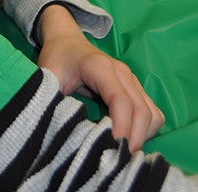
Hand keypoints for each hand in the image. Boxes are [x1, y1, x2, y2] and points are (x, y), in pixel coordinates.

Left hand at [37, 5, 164, 151]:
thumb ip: (50, 97)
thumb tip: (55, 127)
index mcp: (100, 68)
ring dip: (142, 137)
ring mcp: (132, 80)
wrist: (66, 40)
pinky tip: (126, 139)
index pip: (121, 102)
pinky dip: (146, 131)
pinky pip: (153, 113)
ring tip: (119, 151)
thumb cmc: (56, 58)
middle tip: (115, 160)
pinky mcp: (136, 88)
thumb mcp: (47, 75)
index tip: (110, 150)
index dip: (120, 129)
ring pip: (152, 114)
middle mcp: (122, 73)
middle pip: (142, 112)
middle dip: (133, 140)